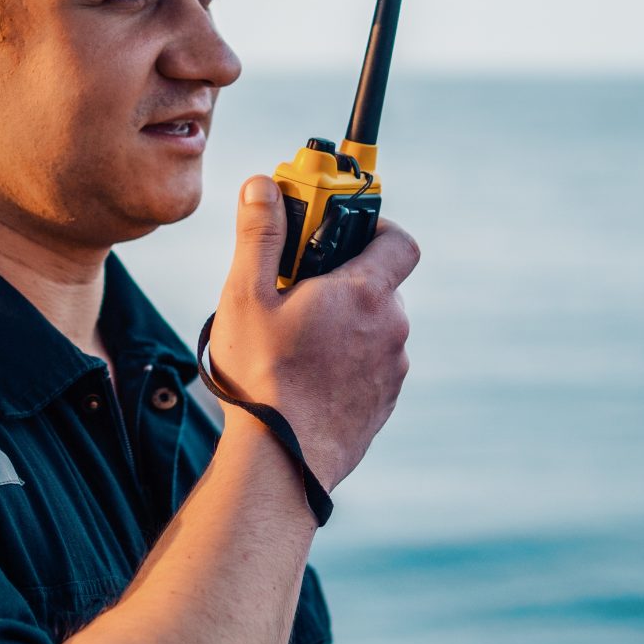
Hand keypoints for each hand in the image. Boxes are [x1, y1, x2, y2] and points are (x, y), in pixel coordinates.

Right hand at [206, 177, 417, 490]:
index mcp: (364, 293)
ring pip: (375, 327)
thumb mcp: (246, 296)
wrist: (283, 460)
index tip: (337, 232)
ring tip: (297, 340)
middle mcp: (391, 327)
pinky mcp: (385, 401)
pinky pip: (373, 364)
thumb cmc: (263, 376)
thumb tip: (262, 184)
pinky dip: (349, 360)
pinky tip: (309, 375)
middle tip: (297, 291)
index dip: (374, 226)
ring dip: (346, 323)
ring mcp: (392, 368)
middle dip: (343, 280)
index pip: (397, 238)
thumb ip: (259, 234)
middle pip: (379, 283)